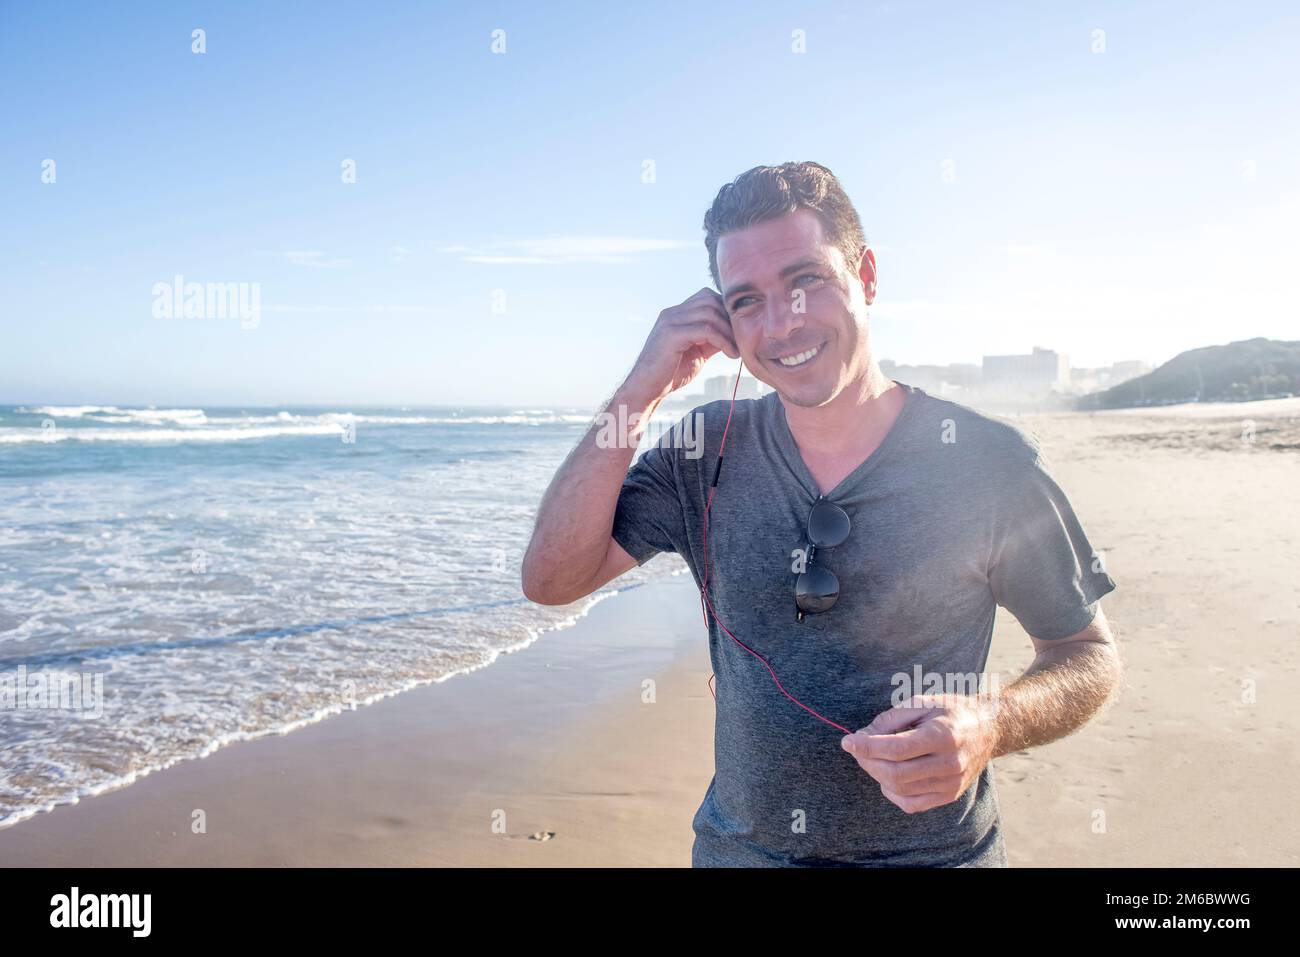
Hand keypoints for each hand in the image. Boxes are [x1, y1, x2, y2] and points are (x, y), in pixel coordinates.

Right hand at [621, 288, 739, 404]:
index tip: (737, 333)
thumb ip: (711, 338)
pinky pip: (706, 329)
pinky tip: (730, 354)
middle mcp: (671, 313)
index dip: (725, 312)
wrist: (646, 389)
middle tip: (739, 341)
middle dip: (729, 319)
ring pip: (710, 313)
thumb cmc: (670, 374)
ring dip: (728, 332)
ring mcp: (670, 322)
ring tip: (736, 351)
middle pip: (710, 300)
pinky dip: (723, 341)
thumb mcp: (697, 351)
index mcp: (676, 314)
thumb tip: (733, 332)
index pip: (707, 297)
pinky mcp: (671, 335)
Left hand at [840, 694, 999, 813]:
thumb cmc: (951, 711)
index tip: (847, 741)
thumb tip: (862, 737)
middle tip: (857, 748)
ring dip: (877, 774)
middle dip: (868, 761)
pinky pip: (912, 804)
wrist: (990, 728)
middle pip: (896, 773)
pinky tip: (887, 777)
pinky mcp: (950, 795)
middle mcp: (949, 763)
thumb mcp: (922, 703)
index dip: (867, 746)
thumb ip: (890, 719)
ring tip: (872, 758)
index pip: (896, 748)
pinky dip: (892, 792)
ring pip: (901, 789)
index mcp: (943, 735)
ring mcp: (951, 783)